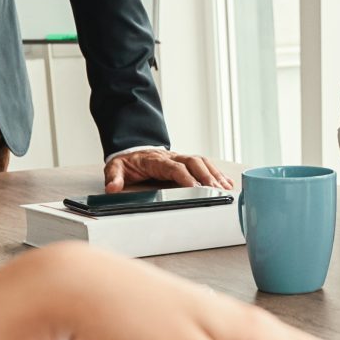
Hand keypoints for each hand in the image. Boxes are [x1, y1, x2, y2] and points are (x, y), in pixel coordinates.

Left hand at [104, 147, 234, 191]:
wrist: (132, 150)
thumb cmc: (128, 161)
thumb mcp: (116, 167)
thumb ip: (114, 177)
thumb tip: (113, 188)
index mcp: (156, 160)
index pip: (174, 167)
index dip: (185, 177)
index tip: (194, 187)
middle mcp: (172, 157)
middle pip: (193, 162)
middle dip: (206, 176)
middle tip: (216, 190)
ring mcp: (181, 158)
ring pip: (202, 162)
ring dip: (214, 174)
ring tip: (225, 188)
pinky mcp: (187, 162)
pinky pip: (205, 164)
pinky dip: (216, 173)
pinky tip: (226, 183)